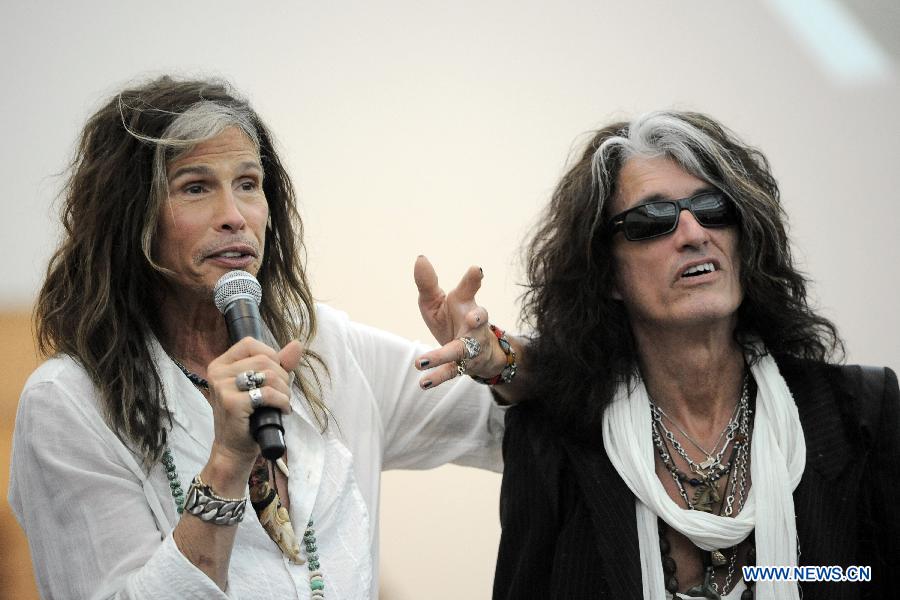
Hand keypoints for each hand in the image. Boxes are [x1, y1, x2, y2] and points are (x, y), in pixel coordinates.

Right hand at [205, 338, 301, 472]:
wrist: (234, 448)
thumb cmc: (249, 416)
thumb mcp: (262, 385)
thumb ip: (278, 363)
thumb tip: (297, 344)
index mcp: (221, 364)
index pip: (250, 343)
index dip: (271, 356)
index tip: (276, 375)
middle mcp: (217, 372)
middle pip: (264, 360)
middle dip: (283, 377)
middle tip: (282, 395)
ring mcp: (222, 387)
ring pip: (268, 375)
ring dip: (284, 390)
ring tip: (282, 402)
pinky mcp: (231, 403)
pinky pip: (268, 394)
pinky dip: (282, 401)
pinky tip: (282, 410)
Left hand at [413, 255, 504, 388]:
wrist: (473, 352)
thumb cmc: (451, 320)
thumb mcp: (437, 301)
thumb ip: (428, 284)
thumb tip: (420, 258)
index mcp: (467, 303)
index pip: (471, 288)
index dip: (474, 279)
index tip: (476, 271)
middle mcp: (474, 323)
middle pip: (480, 318)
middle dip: (479, 317)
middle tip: (474, 315)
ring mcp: (471, 346)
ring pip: (462, 350)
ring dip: (443, 354)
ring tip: (422, 360)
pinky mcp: (463, 365)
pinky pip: (451, 372)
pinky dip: (437, 377)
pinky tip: (422, 383)